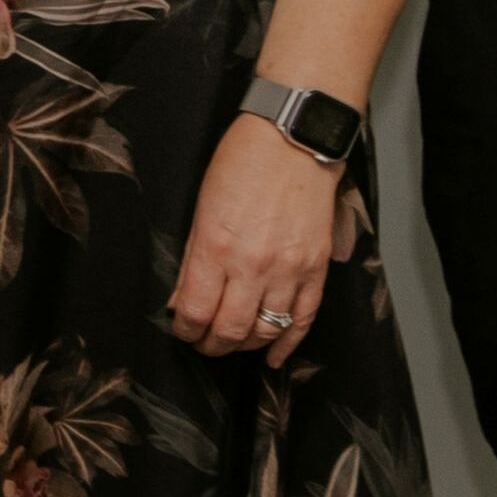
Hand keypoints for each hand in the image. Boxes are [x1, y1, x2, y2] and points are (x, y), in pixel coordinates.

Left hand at [167, 113, 346, 363]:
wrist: (293, 139)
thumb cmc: (241, 164)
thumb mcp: (201, 209)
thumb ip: (193, 261)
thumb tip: (180, 302)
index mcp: (216, 248)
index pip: (194, 312)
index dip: (184, 331)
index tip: (181, 331)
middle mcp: (253, 265)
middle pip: (229, 330)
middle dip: (211, 345)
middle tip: (204, 343)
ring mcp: (289, 269)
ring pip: (266, 331)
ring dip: (245, 345)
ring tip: (233, 342)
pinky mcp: (316, 268)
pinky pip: (304, 319)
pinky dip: (287, 344)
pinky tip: (273, 357)